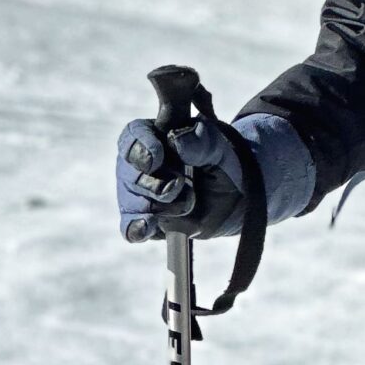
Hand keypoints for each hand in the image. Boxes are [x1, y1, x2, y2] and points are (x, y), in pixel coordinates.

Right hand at [117, 113, 247, 242]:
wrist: (235, 201)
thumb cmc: (222, 167)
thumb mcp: (220, 151)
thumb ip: (201, 142)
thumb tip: (175, 138)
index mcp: (154, 137)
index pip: (134, 136)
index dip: (140, 148)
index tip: (156, 159)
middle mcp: (138, 165)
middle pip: (129, 173)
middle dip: (153, 184)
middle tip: (180, 186)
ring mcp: (138, 194)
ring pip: (131, 202)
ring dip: (159, 207)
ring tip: (187, 206)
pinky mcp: (144, 220)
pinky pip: (130, 227)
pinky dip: (137, 228)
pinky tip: (146, 228)